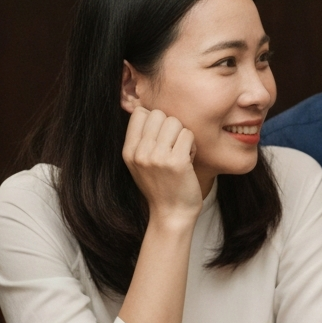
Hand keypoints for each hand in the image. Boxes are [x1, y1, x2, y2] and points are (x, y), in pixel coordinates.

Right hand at [122, 106, 202, 225]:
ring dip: (183, 136)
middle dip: (171, 127)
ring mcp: (156, 157)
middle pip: (159, 114)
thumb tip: (146, 107)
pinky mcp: (175, 162)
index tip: (161, 139)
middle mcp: (139, 153)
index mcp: (128, 151)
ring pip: (175, 122)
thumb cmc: (162, 186)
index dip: (156, 121)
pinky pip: (188, 135)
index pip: (141, 113)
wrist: (172, 214)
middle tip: (173, 147)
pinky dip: (193, 146)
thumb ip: (141, 139)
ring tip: (181, 154)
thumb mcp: (140, 163)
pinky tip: (188, 162)